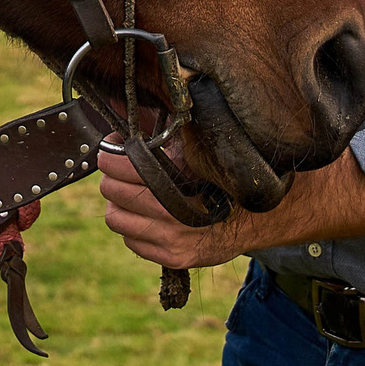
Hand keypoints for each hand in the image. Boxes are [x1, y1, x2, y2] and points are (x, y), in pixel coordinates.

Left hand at [97, 143, 256, 269]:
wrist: (254, 219)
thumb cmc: (219, 180)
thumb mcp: (194, 151)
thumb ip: (160, 132)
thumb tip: (121, 107)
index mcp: (174, 179)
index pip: (119, 165)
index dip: (110, 154)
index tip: (113, 148)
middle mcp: (170, 212)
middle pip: (111, 190)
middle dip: (113, 177)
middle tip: (122, 172)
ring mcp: (171, 239)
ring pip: (115, 218)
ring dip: (120, 205)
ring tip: (135, 196)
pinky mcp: (172, 258)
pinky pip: (130, 242)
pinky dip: (133, 229)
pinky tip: (150, 218)